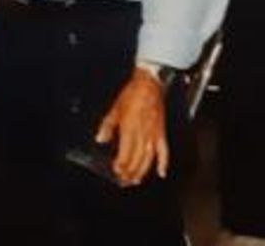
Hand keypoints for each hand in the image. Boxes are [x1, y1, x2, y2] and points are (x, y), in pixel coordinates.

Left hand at [95, 68, 167, 185]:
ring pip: (148, 159)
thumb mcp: (115, 108)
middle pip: (136, 160)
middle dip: (129, 172)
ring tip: (136, 180)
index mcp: (129, 129)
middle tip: (124, 181)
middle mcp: (142, 134)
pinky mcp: (161, 132)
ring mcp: (153, 134)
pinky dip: (163, 163)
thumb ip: (107, 126)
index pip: (125, 155)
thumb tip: (100, 139)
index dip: (120, 166)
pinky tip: (161, 172)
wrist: (149, 83)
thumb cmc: (132, 93)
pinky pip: (164, 150)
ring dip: (142, 172)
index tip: (116, 171)